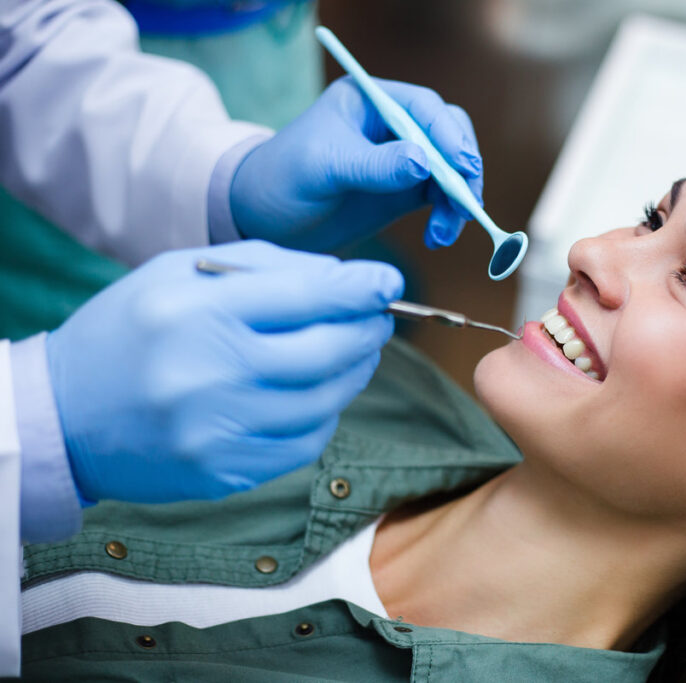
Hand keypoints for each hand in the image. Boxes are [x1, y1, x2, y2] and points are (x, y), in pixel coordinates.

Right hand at [46, 240, 402, 502]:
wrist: (63, 416)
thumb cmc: (129, 331)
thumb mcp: (178, 272)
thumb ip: (265, 266)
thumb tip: (344, 277)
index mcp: (196, 312)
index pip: (307, 295)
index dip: (361, 287)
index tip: (389, 280)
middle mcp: (210, 374)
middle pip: (328, 351)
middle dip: (367, 329)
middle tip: (377, 317)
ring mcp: (219, 432)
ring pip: (326, 401)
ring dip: (353, 372)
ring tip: (352, 351)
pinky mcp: (226, 473)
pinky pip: (306, 442)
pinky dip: (324, 413)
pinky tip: (316, 393)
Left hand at [229, 77, 482, 251]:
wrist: (264, 218)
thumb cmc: (283, 178)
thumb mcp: (326, 167)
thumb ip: (374, 165)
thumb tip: (423, 163)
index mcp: (370, 101)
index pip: (424, 108)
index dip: (448, 134)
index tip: (460, 165)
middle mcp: (392, 126)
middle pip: (448, 136)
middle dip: (463, 169)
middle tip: (466, 202)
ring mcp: (402, 160)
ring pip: (452, 170)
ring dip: (458, 200)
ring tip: (445, 231)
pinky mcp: (404, 192)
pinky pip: (442, 199)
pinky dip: (448, 217)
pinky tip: (438, 237)